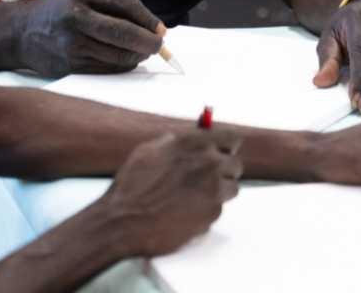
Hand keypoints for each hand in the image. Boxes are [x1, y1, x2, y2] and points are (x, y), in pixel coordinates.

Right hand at [15, 0, 164, 75]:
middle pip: (124, 33)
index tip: (160, 28)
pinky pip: (107, 68)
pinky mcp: (70, 66)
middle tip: (159, 45)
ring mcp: (72, 45)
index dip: (148, 18)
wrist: (21, 33)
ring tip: (142, 52)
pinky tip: (125, 59)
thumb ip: (113, 3)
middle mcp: (76, 18)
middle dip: (149, 42)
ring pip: (118, 55)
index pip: (125, 5)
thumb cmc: (60, 9)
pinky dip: (122, 65)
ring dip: (137, 56)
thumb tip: (151, 25)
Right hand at [103, 129, 242, 256]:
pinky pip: (219, 208)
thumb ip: (172, 142)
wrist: (125, 222)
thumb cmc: (132, 186)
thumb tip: (185, 140)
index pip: (230, 137)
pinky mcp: (213, 214)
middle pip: (235, 164)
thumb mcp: (148, 151)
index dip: (227, 145)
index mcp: (191, 143)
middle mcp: (207, 163)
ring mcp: (213, 190)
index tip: (224, 149)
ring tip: (195, 195)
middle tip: (207, 176)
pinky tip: (187, 210)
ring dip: (219, 190)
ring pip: (232, 187)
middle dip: (224, 169)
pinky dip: (208, 209)